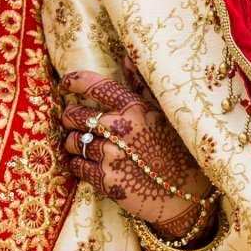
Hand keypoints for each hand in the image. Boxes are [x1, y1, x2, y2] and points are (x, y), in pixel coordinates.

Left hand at [59, 66, 216, 241]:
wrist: (185, 194)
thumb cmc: (175, 150)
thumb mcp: (163, 113)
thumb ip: (141, 85)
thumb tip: (126, 56)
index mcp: (134, 108)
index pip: (95, 86)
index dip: (74, 81)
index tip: (65, 83)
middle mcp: (120, 129)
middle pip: (75, 115)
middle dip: (69, 117)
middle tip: (72, 119)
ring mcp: (111, 156)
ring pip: (72, 141)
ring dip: (72, 141)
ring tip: (80, 142)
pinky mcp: (106, 181)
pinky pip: (76, 166)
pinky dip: (76, 162)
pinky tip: (84, 161)